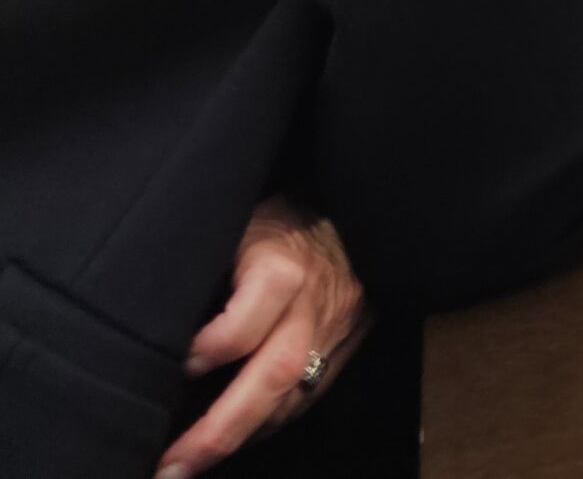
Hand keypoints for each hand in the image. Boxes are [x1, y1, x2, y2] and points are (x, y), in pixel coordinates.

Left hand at [156, 199, 368, 478]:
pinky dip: (271, 418)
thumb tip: (153, 328)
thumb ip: (208, 276)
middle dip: (218, 432)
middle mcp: (314, 303)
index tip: (168, 368)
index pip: (240, 330)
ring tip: (192, 461)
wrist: (353, 206)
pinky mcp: (351, 341)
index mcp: (283, 268)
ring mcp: (338, 326)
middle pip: (272, 377)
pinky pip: (310, 393)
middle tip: (170, 468)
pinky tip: (239, 432)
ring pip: (293, 396)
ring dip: (242, 434)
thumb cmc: (277, 217)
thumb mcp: (235, 226)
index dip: (201, 355)